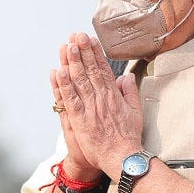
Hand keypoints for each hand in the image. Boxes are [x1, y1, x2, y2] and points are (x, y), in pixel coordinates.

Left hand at [55, 32, 142, 176]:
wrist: (122, 157)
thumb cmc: (128, 137)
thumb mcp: (135, 111)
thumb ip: (129, 92)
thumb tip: (125, 76)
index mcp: (114, 95)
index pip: (103, 69)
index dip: (95, 53)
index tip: (90, 40)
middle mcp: (101, 98)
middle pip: (90, 70)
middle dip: (82, 51)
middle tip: (76, 35)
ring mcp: (90, 108)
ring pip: (79, 81)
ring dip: (72, 62)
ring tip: (67, 46)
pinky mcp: (80, 119)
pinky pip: (70, 99)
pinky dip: (63, 85)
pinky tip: (58, 72)